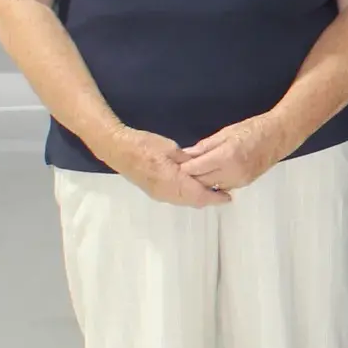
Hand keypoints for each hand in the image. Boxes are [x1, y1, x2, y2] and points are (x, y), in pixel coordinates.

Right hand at [105, 128, 228, 206]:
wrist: (118, 149)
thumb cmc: (145, 146)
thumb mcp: (171, 148)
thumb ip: (188, 159)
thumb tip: (201, 166)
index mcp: (173, 182)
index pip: (199, 195)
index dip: (215, 198)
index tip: (229, 197)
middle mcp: (167, 193)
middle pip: (193, 201)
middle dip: (209, 199)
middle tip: (223, 193)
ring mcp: (159, 195)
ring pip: (184, 201)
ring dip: (198, 198)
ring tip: (212, 190)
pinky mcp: (154, 192)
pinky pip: (176, 198)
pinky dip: (188, 195)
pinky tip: (193, 187)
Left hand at [176, 114, 292, 194]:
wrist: (279, 136)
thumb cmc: (253, 129)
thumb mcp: (225, 133)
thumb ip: (204, 146)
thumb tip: (186, 155)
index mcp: (225, 156)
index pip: (195, 169)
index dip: (183, 167)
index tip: (176, 164)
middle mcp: (232, 172)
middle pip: (200, 182)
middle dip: (190, 176)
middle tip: (182, 168)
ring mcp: (239, 180)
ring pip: (211, 187)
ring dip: (202, 181)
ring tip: (197, 171)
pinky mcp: (244, 184)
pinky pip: (223, 186)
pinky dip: (214, 182)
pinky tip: (212, 173)